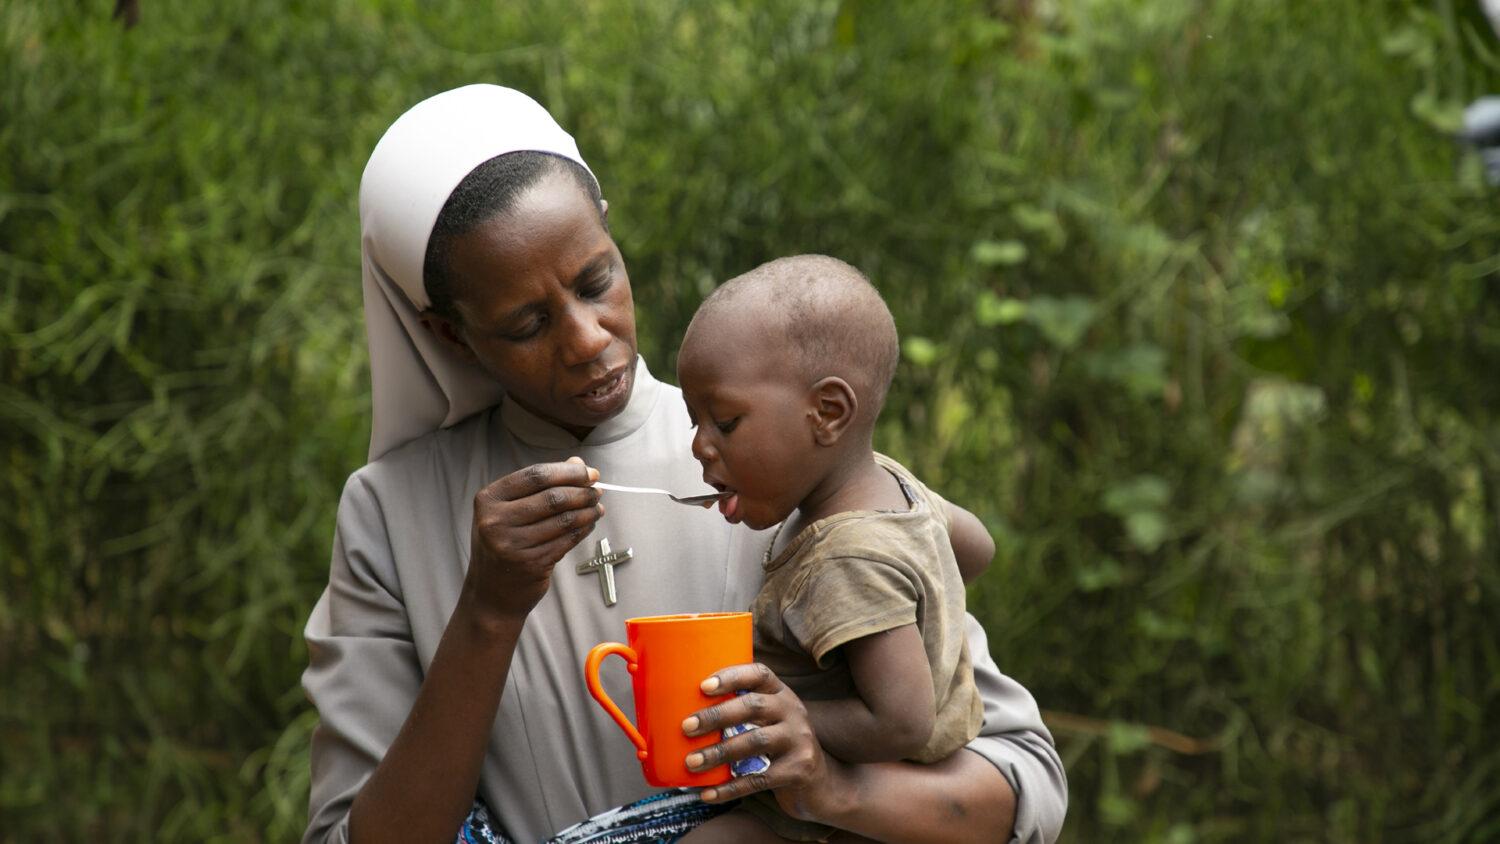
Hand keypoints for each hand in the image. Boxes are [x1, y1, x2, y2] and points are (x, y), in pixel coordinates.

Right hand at [466, 457, 602, 620]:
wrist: (491, 594)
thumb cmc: (503, 544)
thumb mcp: (509, 510)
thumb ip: (541, 485)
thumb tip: (578, 463)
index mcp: (489, 499)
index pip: (535, 475)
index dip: (568, 472)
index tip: (589, 473)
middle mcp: (495, 521)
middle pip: (552, 497)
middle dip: (582, 492)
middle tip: (597, 492)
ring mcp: (512, 545)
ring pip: (564, 519)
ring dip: (588, 511)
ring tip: (597, 507)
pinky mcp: (531, 564)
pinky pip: (567, 540)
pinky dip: (584, 530)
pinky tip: (589, 524)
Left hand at [680, 663, 846, 822]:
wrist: (821, 784)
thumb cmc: (779, 747)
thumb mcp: (770, 721)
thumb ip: (741, 713)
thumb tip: (683, 714)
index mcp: (782, 694)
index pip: (760, 674)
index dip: (732, 676)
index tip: (703, 685)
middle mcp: (794, 711)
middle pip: (753, 706)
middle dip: (717, 715)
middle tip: (687, 727)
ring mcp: (800, 740)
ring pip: (755, 742)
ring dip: (719, 752)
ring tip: (691, 762)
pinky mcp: (799, 770)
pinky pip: (759, 778)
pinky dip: (730, 788)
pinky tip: (707, 794)